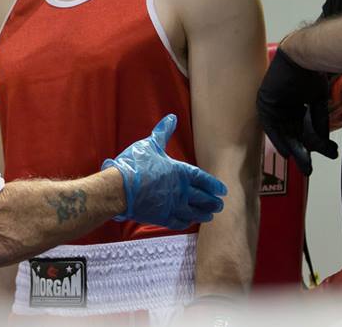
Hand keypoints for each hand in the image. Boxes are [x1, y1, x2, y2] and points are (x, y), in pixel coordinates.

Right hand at [102, 114, 226, 229]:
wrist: (119, 188)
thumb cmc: (134, 164)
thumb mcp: (150, 144)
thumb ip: (163, 132)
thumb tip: (171, 118)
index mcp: (180, 172)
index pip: (202, 178)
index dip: (213, 184)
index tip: (222, 190)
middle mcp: (180, 190)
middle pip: (202, 197)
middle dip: (212, 201)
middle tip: (220, 205)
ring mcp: (172, 205)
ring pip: (193, 212)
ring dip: (203, 213)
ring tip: (211, 216)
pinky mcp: (161, 217)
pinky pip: (178, 221)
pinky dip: (186, 222)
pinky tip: (189, 222)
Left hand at [256, 48, 337, 175]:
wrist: (303, 56)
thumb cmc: (311, 74)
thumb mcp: (318, 101)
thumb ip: (318, 122)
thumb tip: (324, 145)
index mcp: (294, 105)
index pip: (300, 130)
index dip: (307, 145)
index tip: (315, 158)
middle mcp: (282, 107)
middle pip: (291, 134)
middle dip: (301, 152)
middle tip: (309, 169)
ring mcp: (272, 105)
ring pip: (282, 132)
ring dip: (292, 149)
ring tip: (301, 163)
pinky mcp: (264, 102)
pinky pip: (270, 126)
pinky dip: (278, 139)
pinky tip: (286, 152)